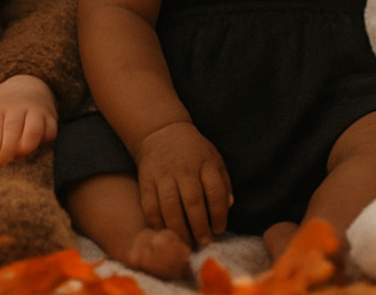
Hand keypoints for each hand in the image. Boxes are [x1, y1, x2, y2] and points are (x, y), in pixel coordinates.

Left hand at [0, 74, 57, 166]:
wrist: (25, 86)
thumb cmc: (1, 110)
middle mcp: (18, 107)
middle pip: (13, 129)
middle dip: (7, 151)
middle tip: (2, 162)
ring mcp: (36, 111)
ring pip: (34, 130)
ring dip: (26, 148)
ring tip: (19, 155)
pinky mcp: (51, 117)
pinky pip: (51, 132)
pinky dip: (43, 143)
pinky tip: (33, 146)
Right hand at [134, 121, 230, 247]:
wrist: (161, 132)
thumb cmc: (193, 151)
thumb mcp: (214, 159)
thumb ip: (223, 182)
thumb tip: (229, 205)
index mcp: (205, 163)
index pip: (215, 192)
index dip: (219, 214)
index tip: (219, 229)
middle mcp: (184, 169)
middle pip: (193, 202)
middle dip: (200, 227)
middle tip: (204, 242)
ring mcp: (163, 175)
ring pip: (170, 207)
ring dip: (179, 229)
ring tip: (187, 243)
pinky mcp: (146, 181)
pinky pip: (150, 207)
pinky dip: (157, 224)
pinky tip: (166, 233)